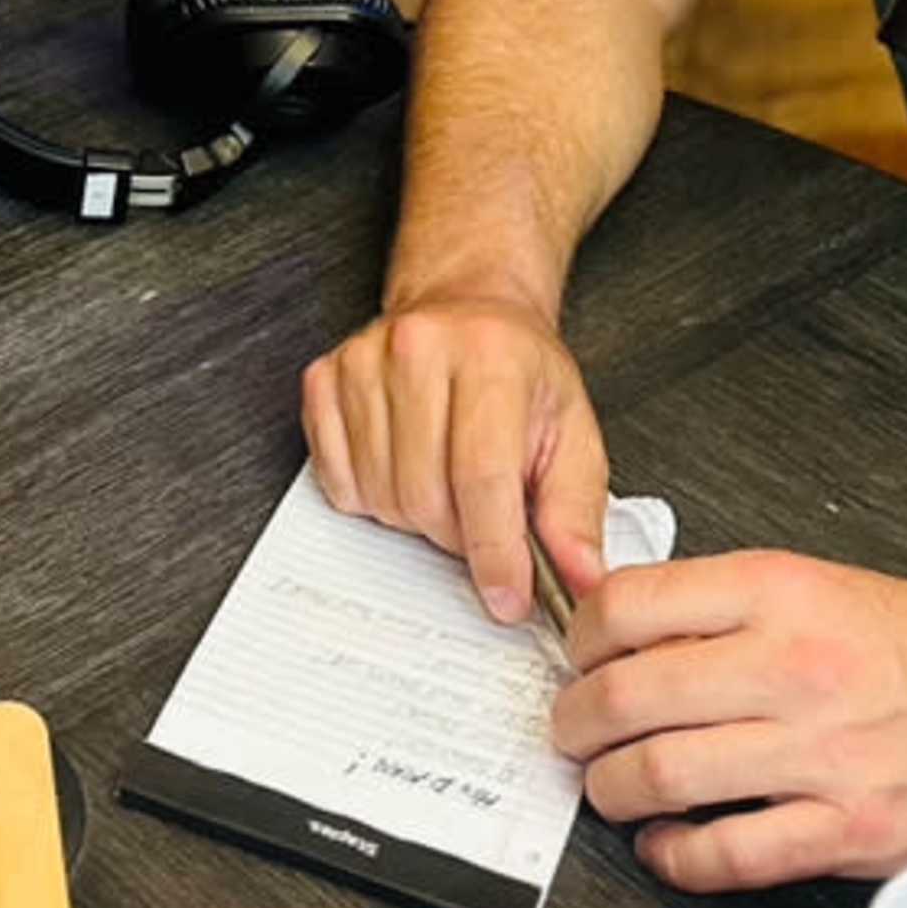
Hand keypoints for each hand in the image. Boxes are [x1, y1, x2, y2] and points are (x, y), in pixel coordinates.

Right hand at [301, 293, 611, 627]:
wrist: (469, 310)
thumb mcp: (573, 434)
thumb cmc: (520, 372)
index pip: (483, 478)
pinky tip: (402, 467)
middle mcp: (419, 348)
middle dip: (458, 536)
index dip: (495, 552)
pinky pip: (337, 482)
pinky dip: (372, 498)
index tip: (507, 597)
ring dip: (416, 517)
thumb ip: (576, 512)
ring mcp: (364, 361)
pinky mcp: (324, 378)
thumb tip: (581, 579)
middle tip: (481, 519)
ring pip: (381, 498)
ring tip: (445, 482)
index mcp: (491, 357)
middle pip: (426, 496)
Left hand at [551, 555, 906, 889]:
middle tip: (571, 731)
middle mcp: (798, 668)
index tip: (577, 657)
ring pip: (661, 776)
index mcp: (783, 592)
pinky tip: (666, 844)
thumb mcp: (821, 585)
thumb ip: (723, 605)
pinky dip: (674, 857)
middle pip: (626, 696)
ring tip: (611, 786)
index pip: (627, 605)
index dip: (580, 636)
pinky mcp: (852, 830)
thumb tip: (617, 629)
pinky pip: (726, 855)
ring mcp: (825, 754)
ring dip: (611, 789)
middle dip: (574, 721)